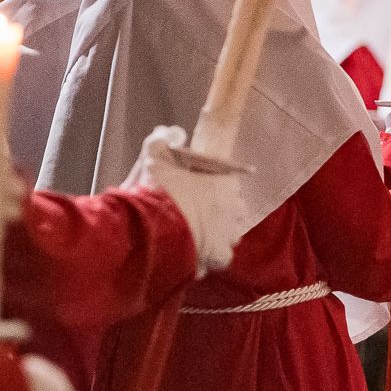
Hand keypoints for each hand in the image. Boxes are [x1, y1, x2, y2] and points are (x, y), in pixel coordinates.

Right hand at [129, 126, 260, 272]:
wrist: (154, 227)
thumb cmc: (159, 191)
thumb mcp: (155, 158)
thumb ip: (161, 141)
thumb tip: (169, 132)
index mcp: (225, 183)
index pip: (233, 186)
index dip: (217, 190)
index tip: (203, 192)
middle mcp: (233, 209)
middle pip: (236, 211)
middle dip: (223, 213)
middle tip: (202, 215)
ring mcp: (228, 234)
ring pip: (231, 235)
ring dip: (219, 235)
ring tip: (200, 235)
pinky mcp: (219, 256)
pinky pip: (221, 258)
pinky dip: (210, 257)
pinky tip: (197, 253)